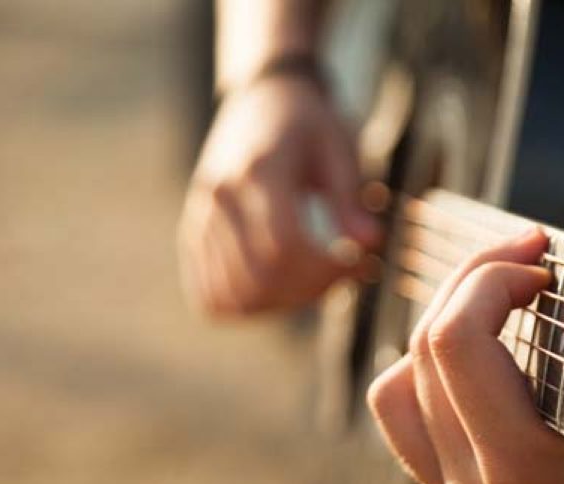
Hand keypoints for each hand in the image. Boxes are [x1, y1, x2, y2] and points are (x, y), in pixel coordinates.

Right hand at [178, 76, 379, 315]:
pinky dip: (247, 306)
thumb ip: (351, 198)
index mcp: (259, 169)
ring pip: (236, 296)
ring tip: (313, 279)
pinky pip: (211, 296)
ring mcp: (201, 216)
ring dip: (283, 303)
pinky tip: (280, 286)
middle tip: (343, 275)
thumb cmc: (310, 122)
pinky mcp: (193, 233)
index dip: (326, 271)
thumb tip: (370, 242)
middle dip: (311, 291)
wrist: (263, 96)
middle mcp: (220, 195)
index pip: (285, 247)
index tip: (359, 263)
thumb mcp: (340, 148)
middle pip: (260, 278)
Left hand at [368, 198, 563, 483]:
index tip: (542, 256)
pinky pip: (415, 437)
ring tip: (500, 309)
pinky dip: (440, 385)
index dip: (488, 274)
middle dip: (468, 286)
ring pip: (396, 397)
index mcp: (525, 475)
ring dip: (439, 336)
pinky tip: (495, 364)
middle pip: (420, 356)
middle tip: (525, 261)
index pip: (454, 341)